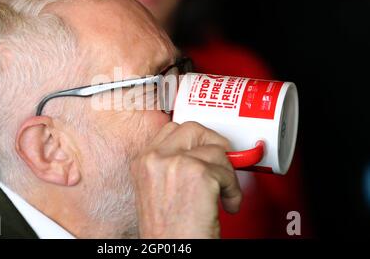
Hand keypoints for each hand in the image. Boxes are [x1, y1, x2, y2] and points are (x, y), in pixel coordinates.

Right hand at [131, 121, 241, 238]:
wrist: (171, 252)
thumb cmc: (168, 233)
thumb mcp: (156, 190)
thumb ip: (171, 166)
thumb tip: (200, 154)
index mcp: (142, 161)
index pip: (172, 129)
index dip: (194, 139)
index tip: (206, 148)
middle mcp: (155, 158)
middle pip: (193, 129)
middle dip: (213, 145)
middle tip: (221, 162)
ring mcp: (176, 163)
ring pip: (216, 150)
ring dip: (227, 174)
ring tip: (222, 195)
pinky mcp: (198, 174)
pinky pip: (228, 171)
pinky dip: (234, 190)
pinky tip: (226, 205)